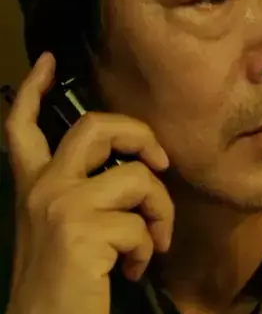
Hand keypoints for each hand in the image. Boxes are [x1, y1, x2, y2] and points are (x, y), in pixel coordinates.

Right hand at [4, 52, 173, 313]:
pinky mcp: (82, 232)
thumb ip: (89, 192)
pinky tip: (135, 268)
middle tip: (158, 161)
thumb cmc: (64, 281)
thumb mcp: (67, 226)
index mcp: (35, 186)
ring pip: (136, 177)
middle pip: (94, 126)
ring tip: (153, 239)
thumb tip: (136, 169)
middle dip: (138, 133)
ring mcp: (61, 207)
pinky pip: (140, 223)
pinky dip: (148, 246)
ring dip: (159, 209)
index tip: (48, 61)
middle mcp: (42, 189)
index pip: (22, 126)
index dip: (34, 89)